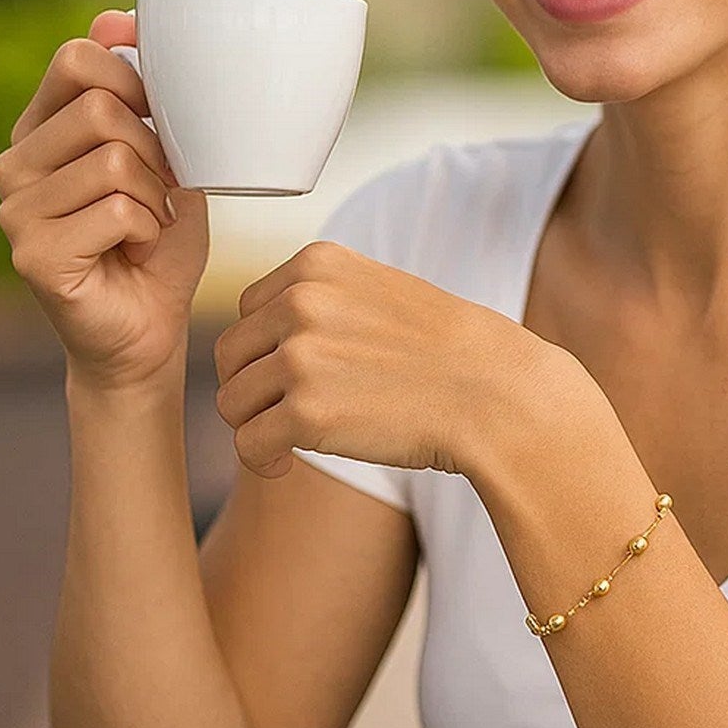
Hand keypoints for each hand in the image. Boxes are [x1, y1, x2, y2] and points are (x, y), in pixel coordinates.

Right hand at [0, 9, 209, 391]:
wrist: (148, 328)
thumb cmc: (157, 241)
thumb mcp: (164, 155)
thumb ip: (143, 92)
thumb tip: (115, 18)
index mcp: (39, 129)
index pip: (76, 60)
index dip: (137, 80)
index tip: (160, 118)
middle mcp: (13, 163)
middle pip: (103, 108)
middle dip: (157, 150)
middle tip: (159, 192)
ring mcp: (15, 209)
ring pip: (115, 159)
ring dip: (156, 196)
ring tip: (147, 225)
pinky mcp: (33, 253)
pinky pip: (118, 209)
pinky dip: (149, 229)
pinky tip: (137, 251)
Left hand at [213, 239, 562, 479]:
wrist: (496, 393)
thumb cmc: (449, 352)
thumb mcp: (381, 291)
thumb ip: (322, 298)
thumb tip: (264, 333)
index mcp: (318, 263)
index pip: (249, 309)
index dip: (265, 349)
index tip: (296, 375)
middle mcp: (301, 301)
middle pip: (230, 354)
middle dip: (253, 388)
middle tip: (289, 413)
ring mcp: (301, 356)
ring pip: (232, 401)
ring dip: (257, 425)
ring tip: (293, 439)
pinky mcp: (306, 413)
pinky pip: (247, 444)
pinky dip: (262, 460)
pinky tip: (288, 463)